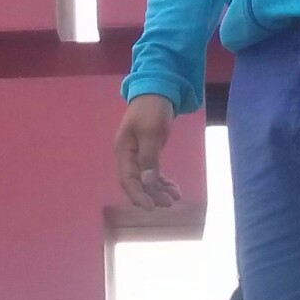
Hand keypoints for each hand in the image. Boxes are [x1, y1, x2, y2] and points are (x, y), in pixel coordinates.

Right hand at [114, 94, 182, 209]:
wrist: (157, 91)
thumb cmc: (152, 109)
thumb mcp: (151, 131)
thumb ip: (149, 157)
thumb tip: (147, 182)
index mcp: (123, 151)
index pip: (127, 179)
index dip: (137, 195)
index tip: (151, 207)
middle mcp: (128, 156)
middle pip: (137, 182)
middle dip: (152, 194)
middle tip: (170, 203)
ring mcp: (138, 156)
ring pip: (147, 180)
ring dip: (159, 190)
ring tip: (175, 197)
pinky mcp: (149, 154)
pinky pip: (154, 173)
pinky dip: (163, 182)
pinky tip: (174, 189)